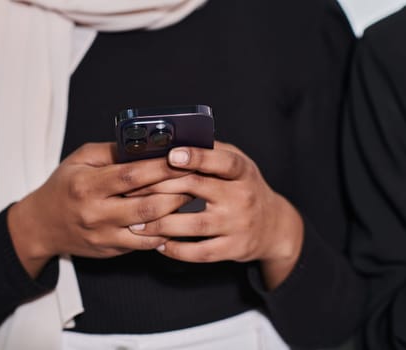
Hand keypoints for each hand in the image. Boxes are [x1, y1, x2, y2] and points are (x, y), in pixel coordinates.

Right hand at [8, 143, 190, 276]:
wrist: (42, 225)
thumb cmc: (65, 186)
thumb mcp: (80, 159)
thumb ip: (112, 151)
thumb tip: (145, 144)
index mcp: (87, 185)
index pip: (132, 175)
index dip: (162, 167)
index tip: (183, 158)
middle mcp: (96, 213)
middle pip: (147, 205)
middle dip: (177, 191)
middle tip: (197, 179)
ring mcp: (104, 235)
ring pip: (150, 228)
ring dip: (175, 213)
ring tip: (191, 197)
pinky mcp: (111, 250)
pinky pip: (145, 245)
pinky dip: (164, 233)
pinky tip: (177, 220)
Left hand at [128, 141, 303, 288]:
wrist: (274, 226)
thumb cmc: (245, 187)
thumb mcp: (238, 164)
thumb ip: (212, 152)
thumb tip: (173, 142)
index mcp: (242, 171)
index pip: (221, 160)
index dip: (196, 156)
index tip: (171, 155)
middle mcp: (242, 196)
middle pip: (196, 189)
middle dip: (159, 188)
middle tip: (131, 191)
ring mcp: (238, 225)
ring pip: (192, 225)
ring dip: (160, 225)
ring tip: (135, 224)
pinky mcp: (233, 249)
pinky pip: (199, 252)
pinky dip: (175, 250)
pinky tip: (158, 244)